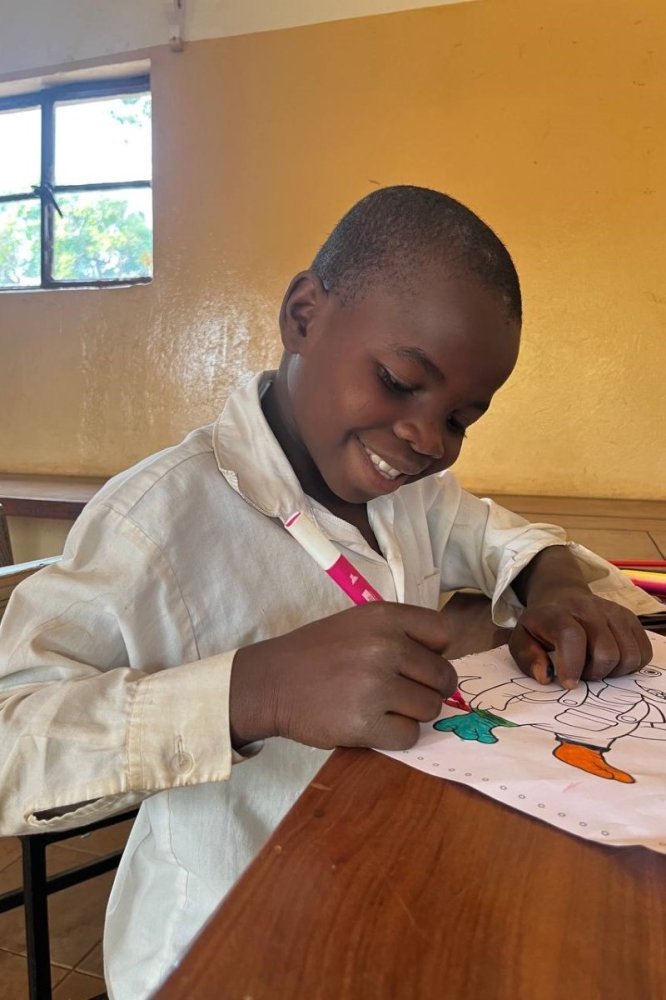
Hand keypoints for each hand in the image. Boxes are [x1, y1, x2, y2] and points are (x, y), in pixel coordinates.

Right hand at [230, 603, 456, 750]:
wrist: (272, 682)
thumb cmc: (317, 654)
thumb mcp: (358, 624)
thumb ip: (399, 634)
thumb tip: (443, 664)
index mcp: (384, 616)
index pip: (443, 633)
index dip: (436, 652)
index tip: (417, 663)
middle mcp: (384, 646)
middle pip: (443, 677)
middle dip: (429, 689)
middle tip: (401, 692)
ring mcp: (376, 685)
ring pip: (430, 708)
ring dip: (412, 713)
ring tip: (383, 707)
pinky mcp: (365, 722)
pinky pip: (410, 736)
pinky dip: (396, 735)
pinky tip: (374, 724)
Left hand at [509, 588, 652, 689]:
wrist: (561, 596)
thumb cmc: (541, 625)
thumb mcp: (521, 639)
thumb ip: (527, 659)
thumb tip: (546, 677)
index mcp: (557, 613)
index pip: (571, 635)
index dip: (572, 664)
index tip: (568, 683)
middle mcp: (589, 608)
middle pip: (606, 652)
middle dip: (594, 673)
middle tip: (581, 671)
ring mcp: (614, 611)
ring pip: (629, 655)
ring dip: (613, 671)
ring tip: (595, 664)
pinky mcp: (631, 618)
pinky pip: (643, 652)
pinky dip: (630, 665)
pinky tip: (612, 660)